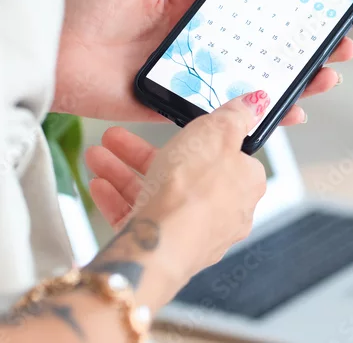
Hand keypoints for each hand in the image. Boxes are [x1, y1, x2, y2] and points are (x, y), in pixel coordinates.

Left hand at [53, 0, 352, 122]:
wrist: (46, 52)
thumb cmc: (85, 4)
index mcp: (191, 5)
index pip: (253, 8)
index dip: (289, 10)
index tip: (324, 10)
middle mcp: (197, 40)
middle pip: (264, 46)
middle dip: (305, 50)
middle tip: (341, 50)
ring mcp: (192, 73)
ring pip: (253, 79)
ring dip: (292, 82)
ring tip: (324, 82)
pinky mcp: (178, 104)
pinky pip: (224, 111)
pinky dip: (255, 114)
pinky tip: (285, 113)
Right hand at [84, 92, 271, 311]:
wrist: (162, 245)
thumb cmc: (195, 189)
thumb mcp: (218, 132)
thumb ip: (236, 116)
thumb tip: (256, 103)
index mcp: (244, 182)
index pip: (225, 153)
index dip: (195, 136)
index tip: (171, 125)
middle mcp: (224, 210)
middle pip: (182, 172)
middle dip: (141, 152)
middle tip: (116, 138)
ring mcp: (194, 231)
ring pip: (156, 194)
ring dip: (122, 173)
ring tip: (96, 156)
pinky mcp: (166, 249)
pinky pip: (142, 220)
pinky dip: (118, 201)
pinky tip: (98, 186)